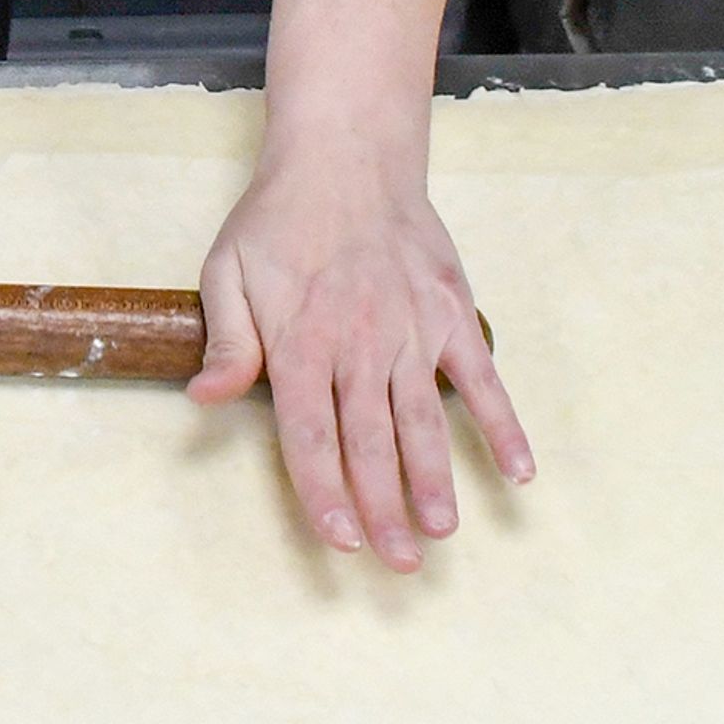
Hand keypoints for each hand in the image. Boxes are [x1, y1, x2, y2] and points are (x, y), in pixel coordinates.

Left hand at [190, 157, 532, 568]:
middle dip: (383, 510)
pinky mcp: (452, 314)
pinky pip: (482, 378)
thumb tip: (204, 398)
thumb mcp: (226, 271)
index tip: (340, 542)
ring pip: (425, 420)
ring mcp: (413, 330)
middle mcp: (360, 344)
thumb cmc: (277, 220)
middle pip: (372, 442)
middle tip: (400, 566)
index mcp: (301, 342)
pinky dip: (504, 425)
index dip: (325, 493)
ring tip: (441, 532)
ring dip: (435, 480)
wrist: (346, 156)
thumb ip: (227, 342)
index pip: (311, 435)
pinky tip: (520, 471)